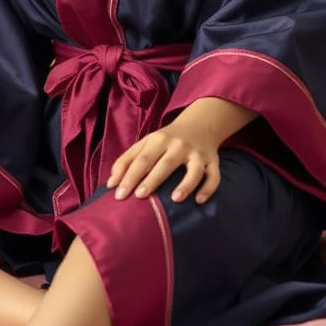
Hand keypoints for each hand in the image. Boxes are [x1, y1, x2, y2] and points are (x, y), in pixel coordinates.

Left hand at [106, 116, 221, 204]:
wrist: (199, 125)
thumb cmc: (165, 140)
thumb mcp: (145, 144)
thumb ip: (126, 161)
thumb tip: (111, 184)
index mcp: (159, 140)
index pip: (142, 159)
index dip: (130, 176)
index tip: (119, 195)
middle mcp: (179, 145)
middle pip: (165, 163)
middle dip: (152, 179)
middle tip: (140, 196)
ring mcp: (197, 153)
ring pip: (194, 169)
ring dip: (185, 184)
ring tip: (175, 199)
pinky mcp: (212, 161)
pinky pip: (214, 175)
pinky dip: (208, 188)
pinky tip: (199, 201)